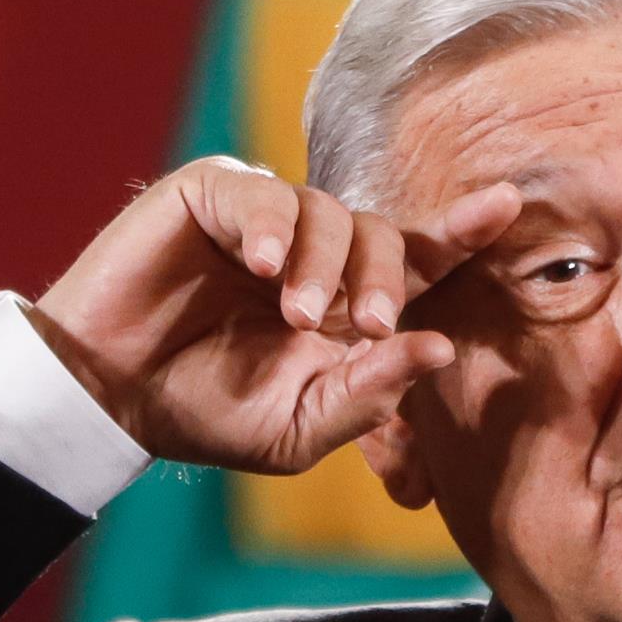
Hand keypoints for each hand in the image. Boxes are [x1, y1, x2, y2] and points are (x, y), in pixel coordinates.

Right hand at [31, 157, 521, 472]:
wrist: (114, 400)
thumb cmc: (207, 414)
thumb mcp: (299, 427)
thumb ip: (369, 395)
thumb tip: (439, 348)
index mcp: (346, 305)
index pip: (418, 260)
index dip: (462, 232)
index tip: (507, 207)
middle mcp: (313, 254)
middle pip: (382, 234)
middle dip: (384, 278)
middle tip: (366, 327)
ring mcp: (264, 219)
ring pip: (327, 211)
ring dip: (324, 267)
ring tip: (296, 319)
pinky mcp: (212, 194)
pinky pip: (262, 195)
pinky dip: (270, 230)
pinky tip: (261, 269)